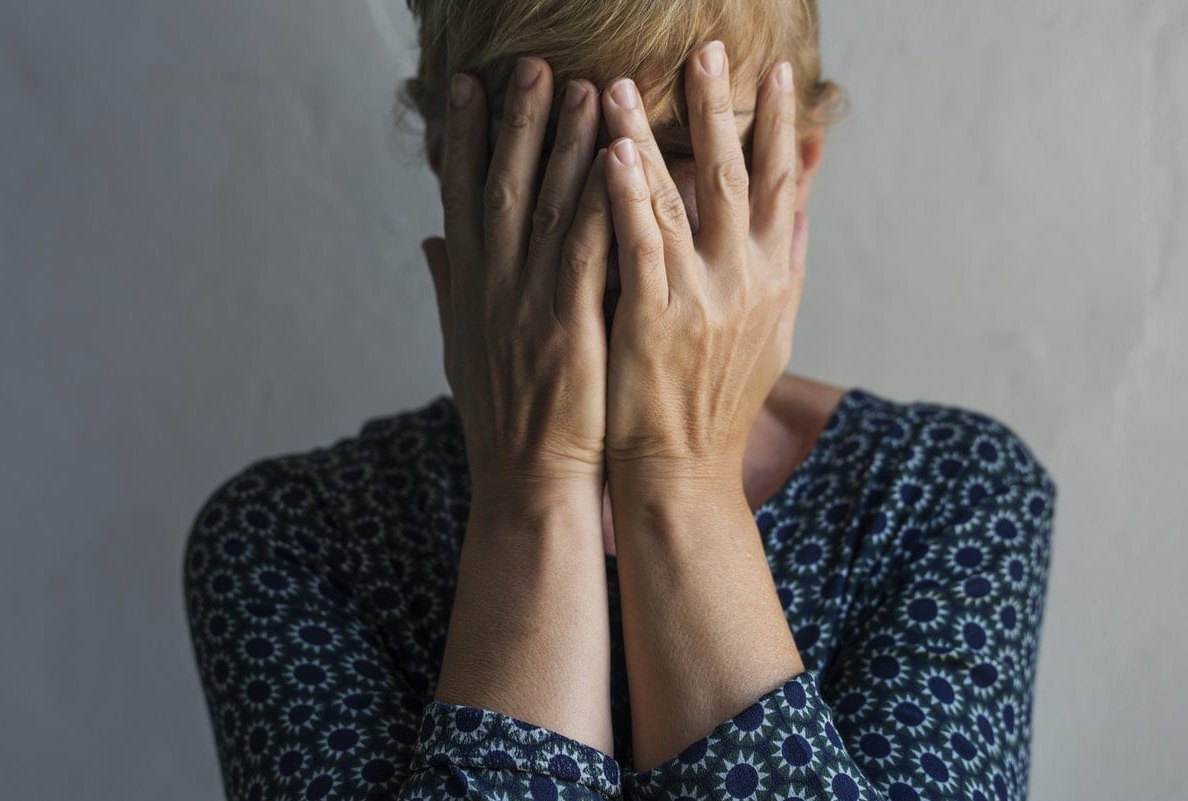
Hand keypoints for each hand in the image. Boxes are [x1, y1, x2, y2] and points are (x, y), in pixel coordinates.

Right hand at [422, 57, 615, 503]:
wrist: (528, 482)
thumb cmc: (502, 419)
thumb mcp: (460, 350)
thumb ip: (448, 289)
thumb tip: (430, 242)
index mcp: (468, 290)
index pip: (461, 199)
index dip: (462, 139)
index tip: (467, 87)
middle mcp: (492, 288)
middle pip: (501, 188)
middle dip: (515, 122)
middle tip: (530, 64)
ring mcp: (529, 305)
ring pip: (546, 208)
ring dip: (563, 144)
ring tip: (582, 86)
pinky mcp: (570, 326)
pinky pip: (588, 250)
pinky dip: (600, 200)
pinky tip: (617, 158)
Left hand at [599, 41, 809, 483]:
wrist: (686, 471)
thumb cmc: (718, 400)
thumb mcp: (773, 331)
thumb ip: (789, 263)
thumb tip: (802, 208)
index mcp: (774, 278)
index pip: (782, 186)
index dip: (779, 127)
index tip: (778, 73)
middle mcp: (747, 280)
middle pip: (739, 176)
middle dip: (724, 108)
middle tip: (711, 48)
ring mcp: (704, 299)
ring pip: (681, 201)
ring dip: (655, 136)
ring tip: (624, 82)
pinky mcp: (657, 321)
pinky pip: (642, 246)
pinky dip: (629, 196)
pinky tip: (612, 152)